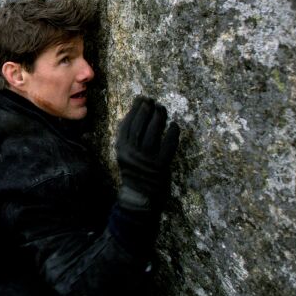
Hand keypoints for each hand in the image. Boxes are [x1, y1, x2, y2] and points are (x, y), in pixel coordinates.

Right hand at [115, 96, 179, 212]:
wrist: (141, 195)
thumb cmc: (134, 171)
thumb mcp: (125, 153)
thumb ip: (128, 138)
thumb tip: (136, 113)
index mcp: (121, 148)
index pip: (127, 123)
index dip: (135, 109)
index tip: (142, 99)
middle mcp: (133, 152)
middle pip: (140, 125)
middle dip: (147, 110)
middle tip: (153, 101)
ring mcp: (147, 159)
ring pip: (154, 132)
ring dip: (159, 117)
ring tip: (162, 109)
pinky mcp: (161, 165)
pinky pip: (169, 145)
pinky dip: (172, 134)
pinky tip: (174, 125)